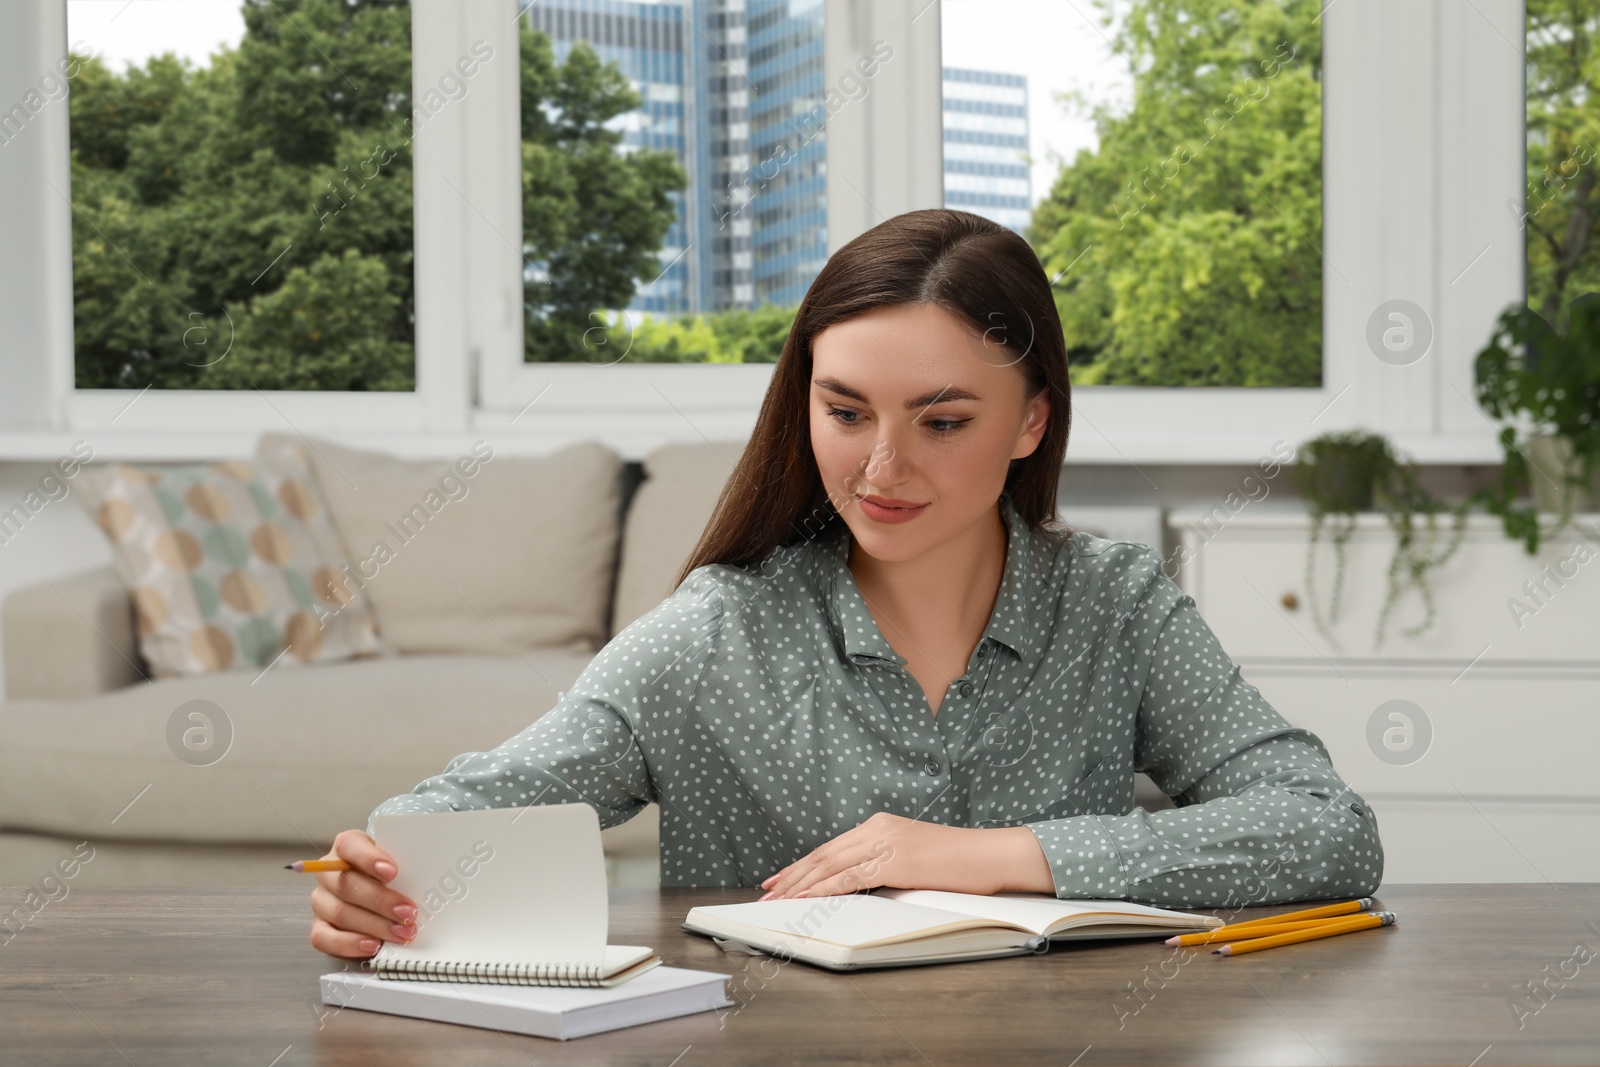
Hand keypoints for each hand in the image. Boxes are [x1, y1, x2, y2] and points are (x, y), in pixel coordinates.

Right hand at [307, 829, 418, 959]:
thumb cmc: (391, 874)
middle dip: (381, 901)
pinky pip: (324, 938)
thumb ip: (404, 865)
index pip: (349, 845)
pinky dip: (349, 944)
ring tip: (401, 933)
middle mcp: (328, 872)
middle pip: (347, 884)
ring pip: (339, 912)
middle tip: (408, 913)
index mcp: (346, 847)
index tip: (392, 872)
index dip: (369, 858)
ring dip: (374, 925)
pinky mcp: (318, 927)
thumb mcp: (398, 862)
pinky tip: (373, 945)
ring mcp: (321, 901)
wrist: (379, 891)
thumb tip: (427, 881)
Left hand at [758, 812, 1053, 899]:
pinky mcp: (894, 861)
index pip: (832, 846)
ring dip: (801, 883)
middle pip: (824, 853)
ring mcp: (885, 842)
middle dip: (793, 874)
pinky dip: (824, 888)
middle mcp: (878, 827)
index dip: (804, 864)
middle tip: (769, 889)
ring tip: (779, 897)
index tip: (782, 878)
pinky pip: (850, 877)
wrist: (990, 855)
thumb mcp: (914, 857)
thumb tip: (861, 883)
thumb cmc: (959, 862)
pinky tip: (807, 897)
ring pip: (831, 864)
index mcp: (880, 824)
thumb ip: (885, 864)